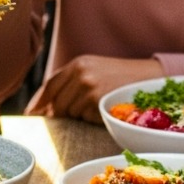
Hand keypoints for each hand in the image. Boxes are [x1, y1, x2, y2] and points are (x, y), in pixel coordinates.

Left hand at [26, 55, 160, 121]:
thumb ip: (72, 82)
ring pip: (71, 114)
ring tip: (99, 108)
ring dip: (81, 116)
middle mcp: (81, 74)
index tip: (31, 115)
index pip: (49, 85)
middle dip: (62, 114)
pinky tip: (106, 111)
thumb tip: (47, 108)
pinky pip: (86, 119)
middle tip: (76, 116)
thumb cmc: (124, 78)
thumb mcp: (96, 70)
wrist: (152, 78)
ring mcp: (89, 88)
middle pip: (57, 104)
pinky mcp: (99, 103)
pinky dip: (93, 120)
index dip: (39, 103)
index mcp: (78, 64)